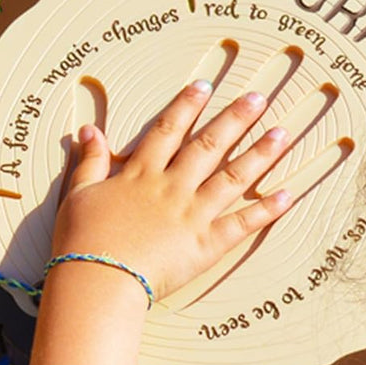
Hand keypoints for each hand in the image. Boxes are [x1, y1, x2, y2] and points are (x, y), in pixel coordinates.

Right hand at [52, 82, 292, 301]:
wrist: (98, 278)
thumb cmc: (82, 242)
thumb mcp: (78, 195)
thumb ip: (90, 162)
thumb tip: (90, 131)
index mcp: (140, 175)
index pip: (168, 130)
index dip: (187, 105)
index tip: (205, 86)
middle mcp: (172, 188)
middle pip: (208, 145)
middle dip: (235, 118)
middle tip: (258, 98)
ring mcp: (192, 215)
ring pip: (232, 177)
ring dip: (259, 154)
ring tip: (281, 134)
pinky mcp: (205, 245)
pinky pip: (242, 224)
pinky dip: (266, 210)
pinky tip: (287, 195)